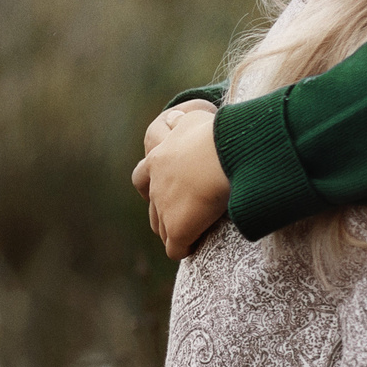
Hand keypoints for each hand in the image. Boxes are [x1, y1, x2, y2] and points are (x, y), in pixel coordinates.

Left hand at [130, 107, 228, 257]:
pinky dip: (183, 249)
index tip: (167, 186)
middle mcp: (156, 184)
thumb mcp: (193, 120)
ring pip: (161, 228)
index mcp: (158, 158)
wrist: (223, 153)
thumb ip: (181, 122)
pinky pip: (175, 248)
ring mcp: (165, 208)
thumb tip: (174, 117)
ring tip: (189, 235)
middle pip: (151, 205)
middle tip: (178, 213)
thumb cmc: (215, 134)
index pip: (143, 176)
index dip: (152, 183)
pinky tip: (194, 248)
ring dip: (172, 231)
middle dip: (161, 211)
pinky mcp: (178, 228)